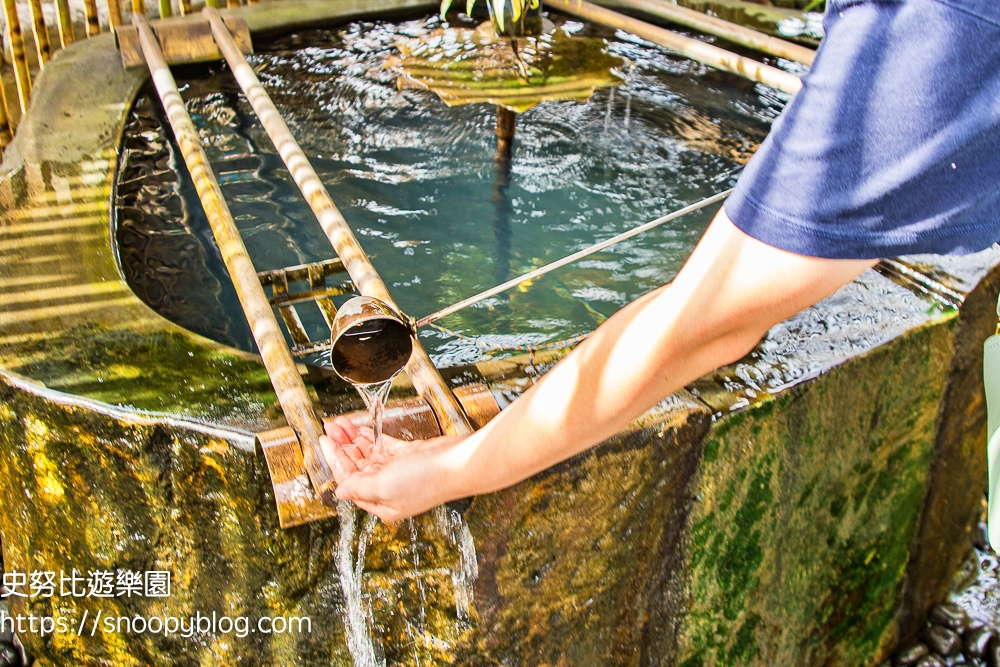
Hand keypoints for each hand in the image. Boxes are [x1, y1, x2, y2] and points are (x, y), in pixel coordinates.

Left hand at [319, 416, 465, 521]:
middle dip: (342, 447)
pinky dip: (370, 438)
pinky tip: (359, 429)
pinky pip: (383, 446)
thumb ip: (359, 487)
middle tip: (330, 428)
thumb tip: (340, 492)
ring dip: (353, 439)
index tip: (325, 442)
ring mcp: (398, 471)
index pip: (349, 481)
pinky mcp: (408, 455)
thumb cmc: (425, 480)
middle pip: (357, 467)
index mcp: (381, 503)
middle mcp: (388, 489)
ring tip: (340, 423)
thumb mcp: (384, 486)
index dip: (335, 461)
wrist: (457, 463)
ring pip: (368, 455)